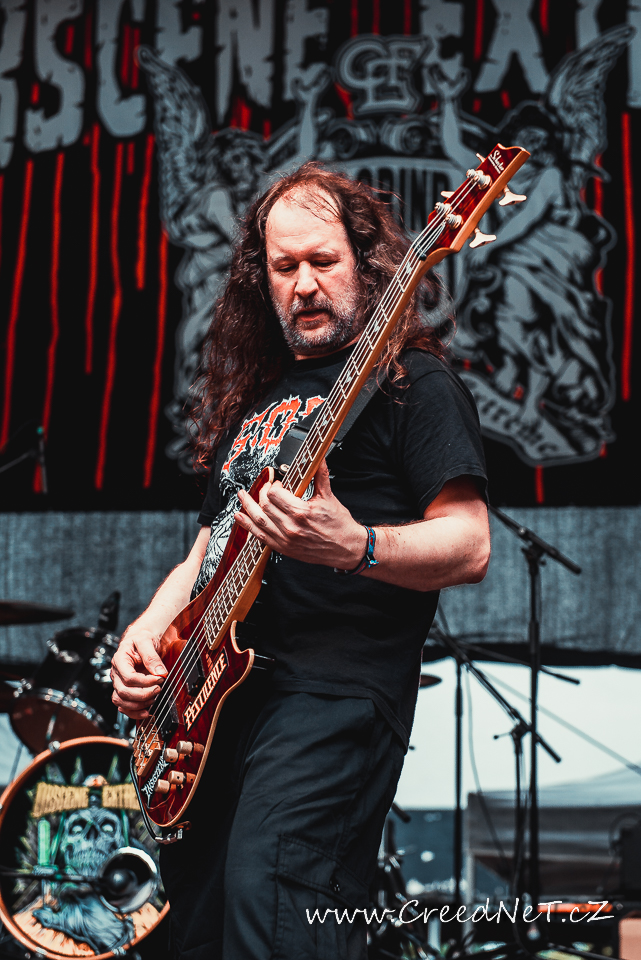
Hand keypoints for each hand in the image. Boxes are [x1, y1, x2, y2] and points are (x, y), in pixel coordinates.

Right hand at [111, 627, 167, 719]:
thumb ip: (152, 657)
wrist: (140, 639)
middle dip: (143, 694)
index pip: (129, 677)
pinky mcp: (124, 689)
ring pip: (121, 701)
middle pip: (124, 692)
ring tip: (154, 698)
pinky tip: (146, 712)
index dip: (145, 682)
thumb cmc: (142, 639)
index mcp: (120, 659)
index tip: (160, 679)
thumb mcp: (147, 641)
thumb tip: (160, 673)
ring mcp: (118, 682)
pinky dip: (133, 712)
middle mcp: (116, 673)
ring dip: (138, 704)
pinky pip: (123, 706)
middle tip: (159, 689)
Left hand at [234, 460, 367, 569]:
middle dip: (262, 493)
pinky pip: (260, 537)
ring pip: (259, 520)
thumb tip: (318, 458)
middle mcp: (291, 527)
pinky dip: (247, 526)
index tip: (277, 483)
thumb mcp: (329, 497)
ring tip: (241, 496)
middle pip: (265, 506)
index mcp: (302, 512)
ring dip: (247, 506)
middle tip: (266, 488)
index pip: (275, 495)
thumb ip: (320, 475)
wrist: (346, 548)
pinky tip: (240, 517)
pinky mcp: (284, 548)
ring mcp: (286, 539)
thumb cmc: (339, 525)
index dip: (273, 486)